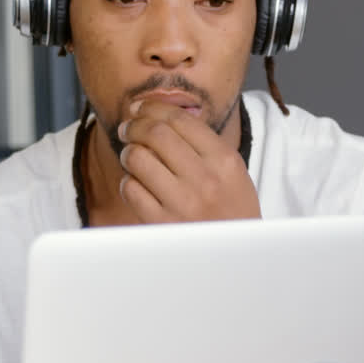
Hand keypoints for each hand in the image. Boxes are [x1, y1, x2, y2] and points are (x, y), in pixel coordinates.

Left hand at [117, 99, 259, 222]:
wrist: (236, 255)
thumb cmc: (232, 209)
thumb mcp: (233, 171)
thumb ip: (204, 144)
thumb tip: (162, 115)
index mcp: (224, 160)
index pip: (180, 119)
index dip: (153, 107)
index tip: (140, 107)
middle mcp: (204, 179)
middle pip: (155, 133)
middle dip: (134, 125)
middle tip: (128, 127)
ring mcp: (182, 202)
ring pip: (138, 158)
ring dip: (129, 152)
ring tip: (132, 155)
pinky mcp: (162, 223)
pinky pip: (131, 189)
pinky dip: (128, 181)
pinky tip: (137, 183)